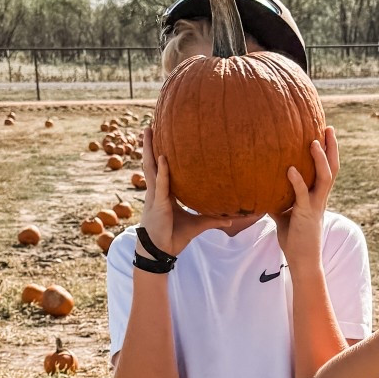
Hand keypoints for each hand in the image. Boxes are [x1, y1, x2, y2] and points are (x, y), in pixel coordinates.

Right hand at [138, 127, 226, 256]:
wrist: (161, 251)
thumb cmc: (174, 237)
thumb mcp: (196, 225)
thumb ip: (211, 219)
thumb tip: (230, 219)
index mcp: (164, 194)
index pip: (161, 170)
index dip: (160, 155)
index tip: (161, 138)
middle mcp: (156, 191)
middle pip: (152, 163)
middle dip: (150, 145)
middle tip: (149, 126)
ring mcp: (155, 196)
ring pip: (151, 168)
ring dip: (150, 149)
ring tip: (148, 131)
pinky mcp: (158, 204)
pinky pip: (161, 185)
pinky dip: (163, 172)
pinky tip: (163, 158)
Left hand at [275, 128, 338, 264]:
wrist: (302, 261)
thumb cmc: (294, 239)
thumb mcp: (282, 215)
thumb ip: (276, 200)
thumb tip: (259, 189)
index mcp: (317, 196)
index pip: (326, 169)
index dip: (327, 151)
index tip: (324, 132)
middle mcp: (320, 198)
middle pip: (332, 167)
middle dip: (332, 147)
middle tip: (329, 127)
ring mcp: (315, 205)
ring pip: (325, 177)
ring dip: (320, 159)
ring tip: (313, 141)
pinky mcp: (306, 214)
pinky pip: (303, 194)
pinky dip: (297, 181)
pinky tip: (289, 169)